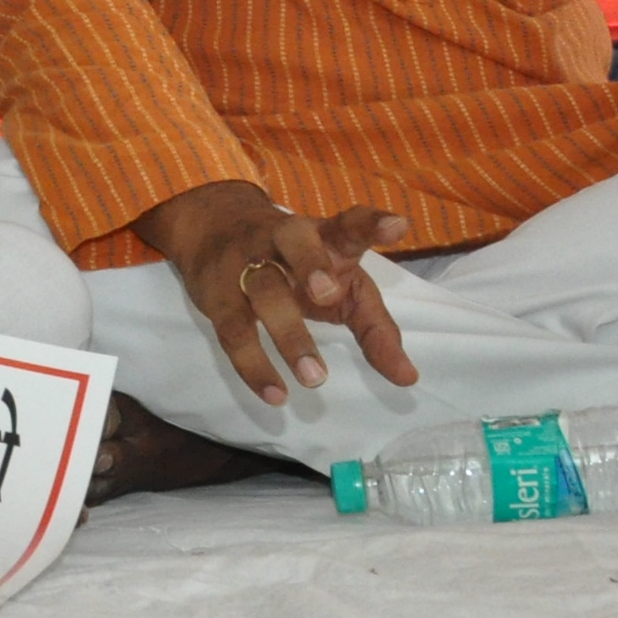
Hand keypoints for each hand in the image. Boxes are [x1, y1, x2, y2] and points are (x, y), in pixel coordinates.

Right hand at [132, 180, 417, 406]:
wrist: (211, 230)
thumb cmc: (295, 266)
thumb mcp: (341, 286)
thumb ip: (374, 329)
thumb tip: (407, 378)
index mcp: (323, 235)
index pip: (349, 224)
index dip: (372, 224)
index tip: (398, 226)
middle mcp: (283, 240)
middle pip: (294, 243)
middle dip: (310, 265)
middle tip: (328, 295)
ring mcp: (244, 264)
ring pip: (263, 292)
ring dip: (289, 334)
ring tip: (314, 378)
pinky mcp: (216, 295)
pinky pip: (233, 331)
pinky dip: (253, 365)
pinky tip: (275, 394)